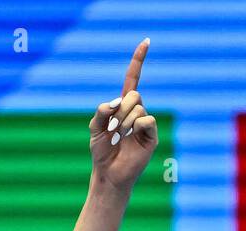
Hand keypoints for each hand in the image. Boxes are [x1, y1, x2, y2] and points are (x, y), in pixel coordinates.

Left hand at [88, 39, 157, 193]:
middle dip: (120, 109)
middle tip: (112, 128)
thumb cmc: (102, 152)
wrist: (108, 173)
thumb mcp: (94, 129)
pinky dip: (135, 126)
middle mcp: (136, 112)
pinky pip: (146, 119)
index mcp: (123, 107)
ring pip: (138, 107)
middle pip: (134, 94)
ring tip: (118, 138)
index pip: (133, 79)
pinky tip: (130, 138)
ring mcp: (145, 123)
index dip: (138, 61)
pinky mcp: (151, 136)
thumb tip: (115, 102)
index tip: (146, 42)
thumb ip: (100, 112)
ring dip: (124, 122)